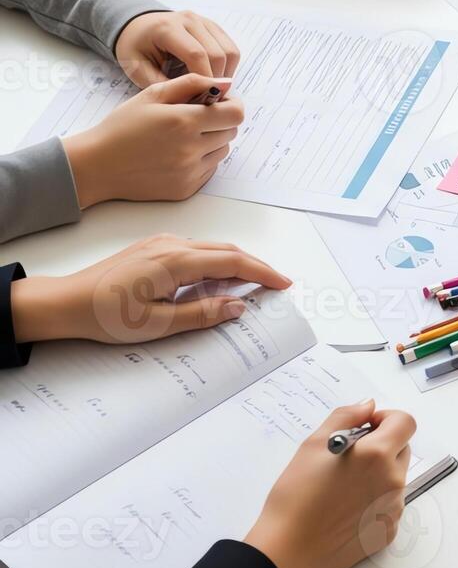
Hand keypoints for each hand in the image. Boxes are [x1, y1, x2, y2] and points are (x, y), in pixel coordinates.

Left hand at [8, 235, 289, 344]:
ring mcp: (162, 243)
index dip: (262, 272)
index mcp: (176, 261)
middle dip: (255, 265)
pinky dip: (216, 261)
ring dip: (236, 262)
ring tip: (252, 282)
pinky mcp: (153, 248)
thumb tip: (237, 306)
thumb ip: (201, 314)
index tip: (282, 283)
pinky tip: (216, 278)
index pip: (232, 262)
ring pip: (212, 248)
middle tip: (275, 283)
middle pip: (227, 250)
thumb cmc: (104, 315)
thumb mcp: (157, 324)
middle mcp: (172, 245)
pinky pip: (196, 249)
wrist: (65, 302)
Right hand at [61, 72, 244, 206]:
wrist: (96, 166)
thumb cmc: (121, 127)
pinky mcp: (186, 188)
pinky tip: (176, 154)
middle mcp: (190, 149)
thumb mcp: (151, 95)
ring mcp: (189, 171)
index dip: (232, 105)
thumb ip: (191, 83)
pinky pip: (209, 169)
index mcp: (183, 121)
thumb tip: (226, 83)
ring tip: (184, 137)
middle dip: (220, 121)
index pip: (235, 114)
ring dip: (212, 141)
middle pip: (231, 131)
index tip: (219, 102)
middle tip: (196, 118)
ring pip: (222, 150)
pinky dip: (201, 160)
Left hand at [114, 10, 239, 87]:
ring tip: (211, 89)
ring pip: (230, 51)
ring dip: (225, 74)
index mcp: (167, 28)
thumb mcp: (137, 69)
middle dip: (216, 80)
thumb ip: (162, 84)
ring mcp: (204, 21)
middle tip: (207, 99)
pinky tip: (214, 77)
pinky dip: (228, 66)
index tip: (202, 99)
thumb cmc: (135, 48)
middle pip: (218, 54)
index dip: (204, 79)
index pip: (196, 54)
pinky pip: (231, 48)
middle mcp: (189, 19)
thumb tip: (189, 100)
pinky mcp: (213, 26)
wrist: (138, 27)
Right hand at [245, 401, 417, 567]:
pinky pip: (389, 504)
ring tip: (343, 487)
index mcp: (377, 455)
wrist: (288, 549)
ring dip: (378, 474)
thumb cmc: (295, 497)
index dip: (387, 419)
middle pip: (402, 449)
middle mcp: (393, 480)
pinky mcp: (389, 530)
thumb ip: (346, 417)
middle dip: (382, 446)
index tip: (366, 428)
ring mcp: (394, 508)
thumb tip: (369, 406)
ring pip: (395, 477)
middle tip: (350, 458)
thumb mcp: (313, 445)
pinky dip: (374, 500)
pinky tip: (346, 509)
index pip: (405, 422)